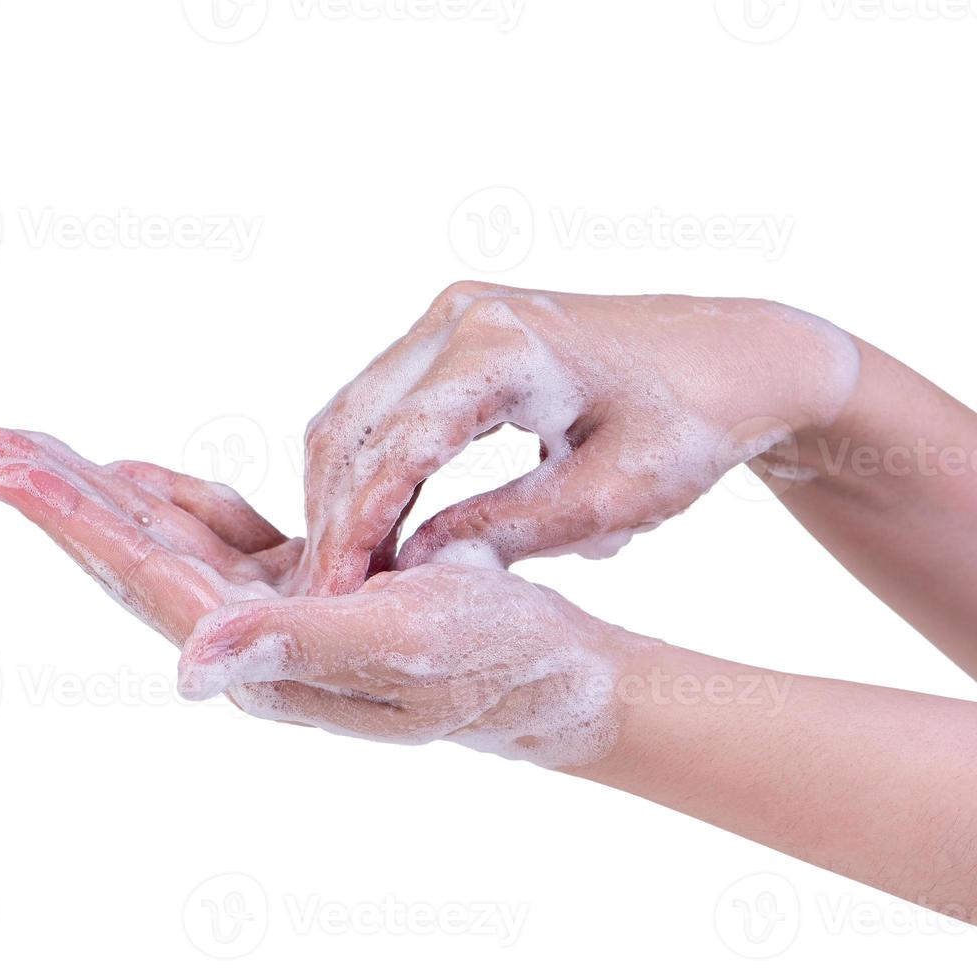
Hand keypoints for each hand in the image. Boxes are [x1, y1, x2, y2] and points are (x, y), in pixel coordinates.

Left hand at [0, 427, 633, 769]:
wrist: (547, 672)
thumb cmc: (495, 658)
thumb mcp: (409, 644)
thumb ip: (300, 650)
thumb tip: (186, 664)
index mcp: (263, 656)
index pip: (145, 576)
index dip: (73, 518)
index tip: (1, 462)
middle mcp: (251, 644)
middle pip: (133, 559)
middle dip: (59, 499)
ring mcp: (273, 619)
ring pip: (167, 546)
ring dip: (103, 498)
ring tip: (37, 452)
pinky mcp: (303, 594)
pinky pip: (220, 542)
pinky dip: (177, 505)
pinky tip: (143, 479)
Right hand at [297, 281, 860, 594]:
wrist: (736, 357)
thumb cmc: (692, 424)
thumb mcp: (612, 496)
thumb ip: (505, 531)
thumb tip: (410, 567)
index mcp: (504, 346)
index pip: (398, 448)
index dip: (357, 530)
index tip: (333, 600)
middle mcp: (461, 315)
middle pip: (356, 426)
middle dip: (335, 517)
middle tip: (324, 599)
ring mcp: (454, 316)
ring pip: (357, 412)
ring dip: (343, 492)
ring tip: (343, 570)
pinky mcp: (457, 332)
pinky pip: (386, 402)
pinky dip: (370, 465)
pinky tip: (371, 523)